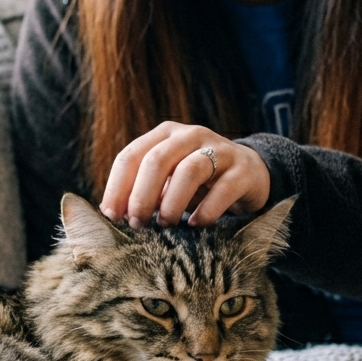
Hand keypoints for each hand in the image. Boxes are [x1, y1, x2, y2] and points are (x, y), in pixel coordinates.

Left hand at [99, 122, 269, 227]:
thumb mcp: (168, 181)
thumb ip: (144, 191)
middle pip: (157, 160)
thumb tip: (115, 212)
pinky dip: (206, 210)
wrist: (249, 173)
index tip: (112, 216)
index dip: (118, 187)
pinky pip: (223, 189)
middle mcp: (190, 136)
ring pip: (189, 171)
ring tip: (165, 225)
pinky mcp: (243, 170)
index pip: (131, 155)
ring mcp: (220, 149)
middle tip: (138, 224)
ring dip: (171, 203)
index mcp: (165, 135)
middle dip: (141, 196)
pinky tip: (196, 224)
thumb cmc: (198, 182)